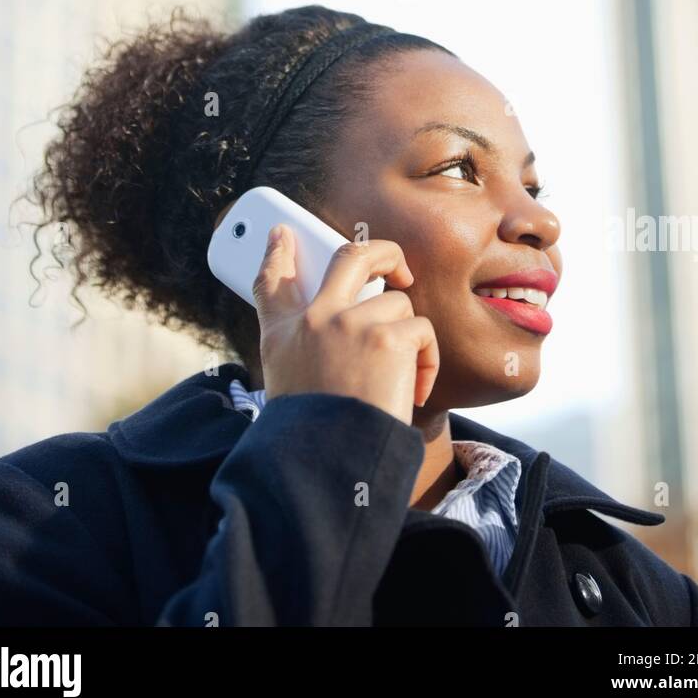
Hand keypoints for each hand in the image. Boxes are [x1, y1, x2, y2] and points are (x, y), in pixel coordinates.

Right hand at [252, 224, 438, 425]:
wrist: (331, 461)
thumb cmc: (314, 432)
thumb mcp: (288, 386)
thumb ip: (304, 350)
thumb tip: (327, 330)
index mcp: (283, 334)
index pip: (271, 281)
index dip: (277, 253)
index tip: (282, 235)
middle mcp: (313, 319)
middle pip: (349, 256)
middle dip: (382, 252)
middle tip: (398, 269)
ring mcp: (349, 323)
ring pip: (397, 304)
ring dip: (407, 339)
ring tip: (400, 378)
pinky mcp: (385, 336)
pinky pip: (421, 331)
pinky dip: (426, 360)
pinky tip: (413, 390)